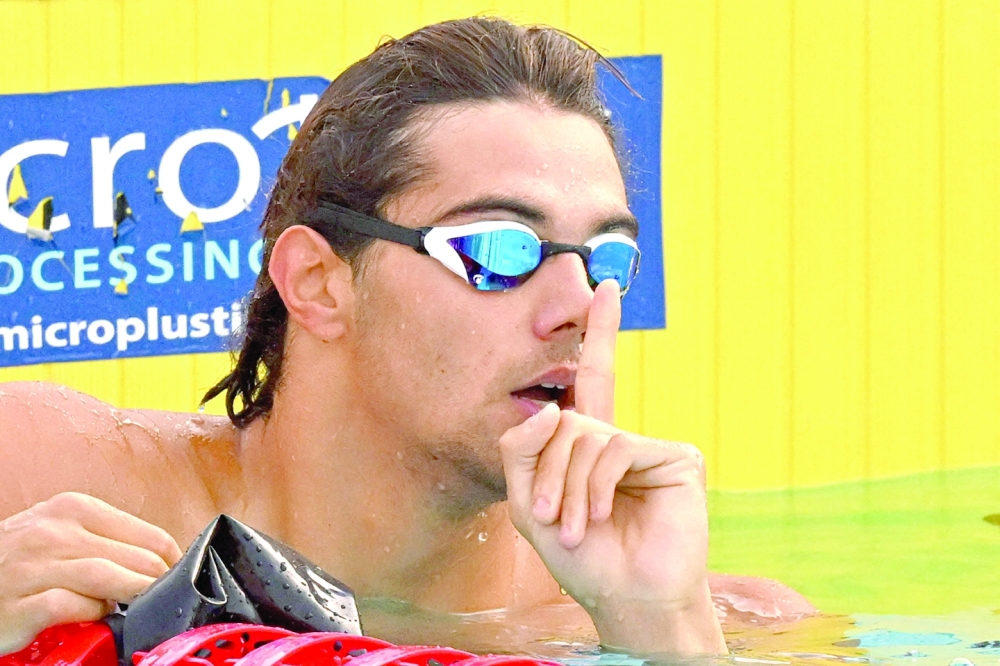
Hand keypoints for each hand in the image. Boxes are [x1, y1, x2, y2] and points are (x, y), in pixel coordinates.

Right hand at [0, 492, 181, 654]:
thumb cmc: (19, 560)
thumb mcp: (60, 533)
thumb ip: (105, 541)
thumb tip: (159, 561)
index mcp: (74, 508)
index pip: (147, 534)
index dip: (170, 561)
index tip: (177, 577)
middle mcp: (53, 532)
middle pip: (134, 558)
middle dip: (157, 583)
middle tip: (165, 598)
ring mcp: (34, 567)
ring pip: (108, 578)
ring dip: (134, 595)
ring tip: (143, 607)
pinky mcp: (20, 603)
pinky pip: (73, 606)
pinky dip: (94, 613)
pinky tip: (98, 616)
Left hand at [499, 280, 725, 654]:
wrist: (626, 598)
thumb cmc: (583, 557)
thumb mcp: (529, 504)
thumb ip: (521, 451)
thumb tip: (551, 407)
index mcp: (592, 444)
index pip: (593, 378)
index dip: (600, 332)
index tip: (606, 286)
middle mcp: (621, 438)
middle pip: (567, 421)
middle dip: (549, 470)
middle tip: (549, 517)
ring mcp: (650, 446)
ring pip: (587, 436)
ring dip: (569, 485)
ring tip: (574, 527)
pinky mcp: (677, 457)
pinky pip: (617, 449)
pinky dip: (598, 485)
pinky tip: (602, 516)